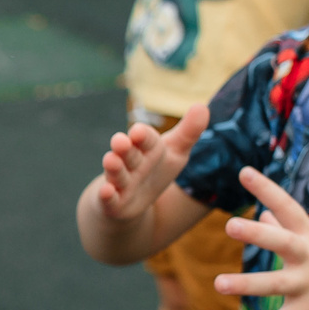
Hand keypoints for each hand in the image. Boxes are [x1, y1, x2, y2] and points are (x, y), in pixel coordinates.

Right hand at [85, 105, 207, 224]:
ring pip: (116, 173)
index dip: (143, 136)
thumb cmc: (154, 171)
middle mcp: (131, 162)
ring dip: (113, 167)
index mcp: (146, 148)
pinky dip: (106, 195)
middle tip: (120, 141)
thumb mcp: (175, 153)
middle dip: (124, 147)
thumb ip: (188, 132)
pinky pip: (108, 198)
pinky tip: (106, 192)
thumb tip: (203, 107)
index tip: (139, 132)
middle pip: (128, 153)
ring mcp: (120, 182)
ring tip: (111, 160)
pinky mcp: (112, 202)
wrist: (131, 202)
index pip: (146, 139)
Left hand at [218, 167, 308, 309]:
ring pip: (274, 284)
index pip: (286, 205)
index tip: (243, 171)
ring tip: (218, 284)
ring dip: (247, 284)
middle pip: (281, 241)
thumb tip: (264, 212)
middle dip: (256, 234)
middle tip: (230, 225)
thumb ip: (287, 226)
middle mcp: (308, 255)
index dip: (265, 188)